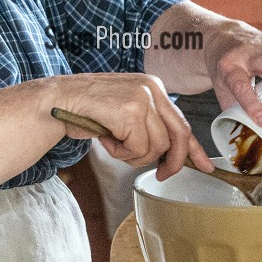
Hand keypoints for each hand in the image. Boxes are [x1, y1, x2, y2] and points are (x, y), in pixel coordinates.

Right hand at [47, 74, 212, 180]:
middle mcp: (153, 88)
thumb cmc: (88, 111)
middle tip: (161, 175)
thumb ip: (149, 126)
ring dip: (134, 155)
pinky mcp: (130, 111)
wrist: (57, 101)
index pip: (182, 121)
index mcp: (154, 86)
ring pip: (156, 147)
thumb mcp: (125, 113)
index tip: (205, 165)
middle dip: (172, 162)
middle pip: (178, 136)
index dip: (194, 148)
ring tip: (114, 143)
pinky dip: (120, 153)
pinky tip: (106, 139)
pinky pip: (137, 148)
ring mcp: (143, 98)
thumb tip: (169, 155)